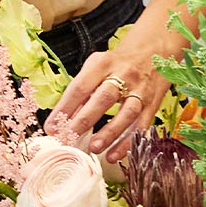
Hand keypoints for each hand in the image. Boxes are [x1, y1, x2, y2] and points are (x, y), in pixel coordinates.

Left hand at [52, 39, 169, 164]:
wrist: (154, 51)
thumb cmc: (118, 63)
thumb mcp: (97, 67)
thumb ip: (82, 91)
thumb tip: (62, 120)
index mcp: (103, 63)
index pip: (81, 86)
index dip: (65, 108)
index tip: (51, 128)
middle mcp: (124, 74)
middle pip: (104, 98)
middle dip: (85, 120)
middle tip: (68, 139)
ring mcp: (141, 90)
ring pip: (127, 112)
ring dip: (110, 132)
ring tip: (94, 148)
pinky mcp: (153, 104)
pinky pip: (141, 125)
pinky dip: (127, 143)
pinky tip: (114, 155)